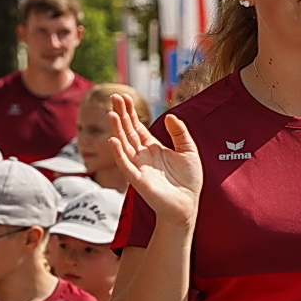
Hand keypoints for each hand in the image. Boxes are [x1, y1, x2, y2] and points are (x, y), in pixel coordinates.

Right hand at [106, 94, 201, 223]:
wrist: (187, 204)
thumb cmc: (189, 180)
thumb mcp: (189, 151)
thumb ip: (180, 133)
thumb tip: (170, 116)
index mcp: (153, 148)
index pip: (137, 127)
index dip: (130, 112)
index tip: (123, 97)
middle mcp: (142, 155)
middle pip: (128, 131)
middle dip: (121, 115)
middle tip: (115, 97)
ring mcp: (138, 167)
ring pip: (124, 145)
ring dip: (117, 130)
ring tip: (112, 113)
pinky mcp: (138, 180)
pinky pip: (125, 165)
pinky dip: (118, 153)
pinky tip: (113, 140)